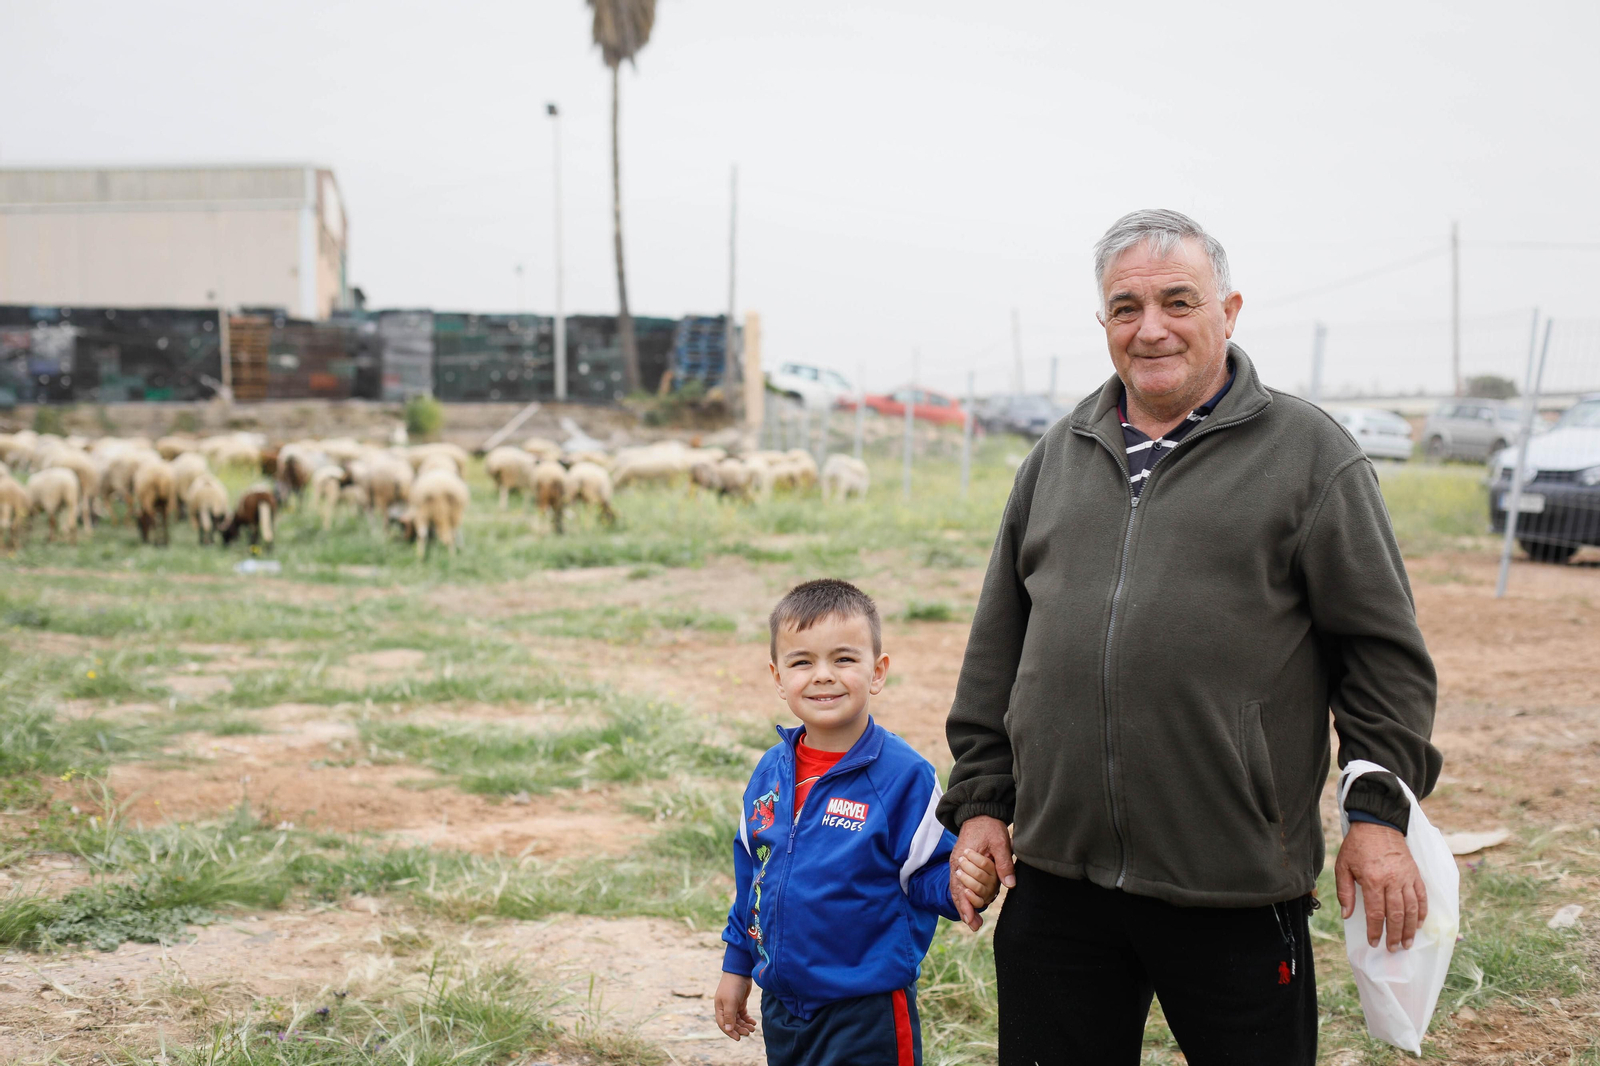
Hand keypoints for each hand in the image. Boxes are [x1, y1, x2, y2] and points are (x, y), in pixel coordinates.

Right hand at [714, 972, 756, 1041]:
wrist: (740, 971)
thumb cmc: (733, 986)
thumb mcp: (730, 1001)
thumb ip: (729, 1016)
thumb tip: (728, 1029)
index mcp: (719, 1008)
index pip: (723, 1025)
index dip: (730, 1032)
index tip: (738, 1038)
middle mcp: (725, 1008)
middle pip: (732, 1023)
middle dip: (740, 1029)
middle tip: (749, 1033)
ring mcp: (733, 1005)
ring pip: (738, 1020)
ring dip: (745, 1025)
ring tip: (753, 1028)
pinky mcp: (740, 1002)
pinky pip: (743, 1014)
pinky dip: (748, 1019)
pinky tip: (753, 1022)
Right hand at [950, 815, 1015, 930]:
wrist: (979, 813)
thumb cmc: (989, 826)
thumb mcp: (999, 841)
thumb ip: (1003, 863)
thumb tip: (1010, 884)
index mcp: (962, 859)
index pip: (960, 888)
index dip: (965, 905)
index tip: (970, 920)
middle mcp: (956, 865)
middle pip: (958, 892)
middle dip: (966, 908)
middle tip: (974, 924)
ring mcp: (957, 865)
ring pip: (957, 890)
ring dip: (964, 906)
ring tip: (973, 922)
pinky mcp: (962, 865)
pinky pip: (959, 884)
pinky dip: (963, 897)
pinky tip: (970, 906)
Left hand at [1335, 821, 1427, 950]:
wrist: (1377, 825)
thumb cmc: (1357, 846)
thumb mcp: (1343, 866)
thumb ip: (1345, 892)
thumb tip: (1347, 915)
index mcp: (1373, 880)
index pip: (1376, 913)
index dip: (1376, 930)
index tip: (1374, 942)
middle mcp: (1392, 881)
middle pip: (1397, 914)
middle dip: (1395, 935)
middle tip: (1393, 948)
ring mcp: (1406, 878)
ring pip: (1412, 908)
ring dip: (1410, 929)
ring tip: (1407, 943)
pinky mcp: (1415, 874)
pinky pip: (1422, 896)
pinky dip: (1422, 912)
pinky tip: (1419, 924)